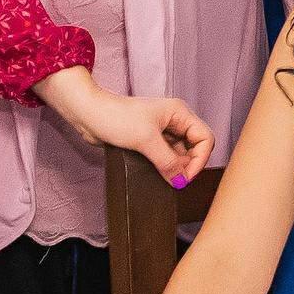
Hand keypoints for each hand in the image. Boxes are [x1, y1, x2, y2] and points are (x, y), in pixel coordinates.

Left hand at [43, 74, 215, 179]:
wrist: (88, 114)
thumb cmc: (116, 117)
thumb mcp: (146, 141)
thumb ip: (168, 162)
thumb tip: (181, 181)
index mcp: (179, 113)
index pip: (205, 138)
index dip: (200, 159)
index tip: (185, 176)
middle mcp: (174, 120)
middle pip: (195, 147)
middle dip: (187, 165)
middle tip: (174, 179)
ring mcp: (162, 130)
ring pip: (180, 153)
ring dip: (174, 166)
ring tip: (163, 176)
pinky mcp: (149, 140)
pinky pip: (165, 156)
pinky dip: (164, 166)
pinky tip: (155, 172)